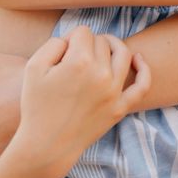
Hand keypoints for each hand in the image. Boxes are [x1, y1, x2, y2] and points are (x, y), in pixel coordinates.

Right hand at [16, 27, 149, 164]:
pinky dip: (143, 69)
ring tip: (104, 48)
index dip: (71, 38)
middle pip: (102, 42)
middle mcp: (101, 74)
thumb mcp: (33, 67)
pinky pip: (142, 85)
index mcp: (79, 62)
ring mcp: (114, 92)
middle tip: (75, 58)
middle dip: (88, 44)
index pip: (83, 32)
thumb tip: (74, 39)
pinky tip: (137, 59)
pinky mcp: (121, 107)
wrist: (48, 145)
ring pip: (123, 54)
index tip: (63, 53)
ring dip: (113, 46)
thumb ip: (55, 43)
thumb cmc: (37, 105)